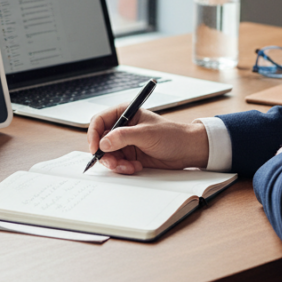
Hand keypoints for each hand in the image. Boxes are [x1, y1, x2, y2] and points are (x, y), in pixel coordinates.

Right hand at [86, 106, 209, 174]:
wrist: (187, 150)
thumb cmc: (172, 135)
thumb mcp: (146, 134)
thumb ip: (123, 137)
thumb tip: (103, 142)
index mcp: (125, 113)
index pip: (99, 121)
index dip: (94, 134)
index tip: (96, 148)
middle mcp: (122, 127)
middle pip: (100, 141)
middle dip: (106, 154)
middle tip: (114, 163)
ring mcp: (126, 142)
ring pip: (108, 155)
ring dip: (116, 163)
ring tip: (130, 166)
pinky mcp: (130, 155)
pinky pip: (117, 163)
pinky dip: (123, 168)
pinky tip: (136, 167)